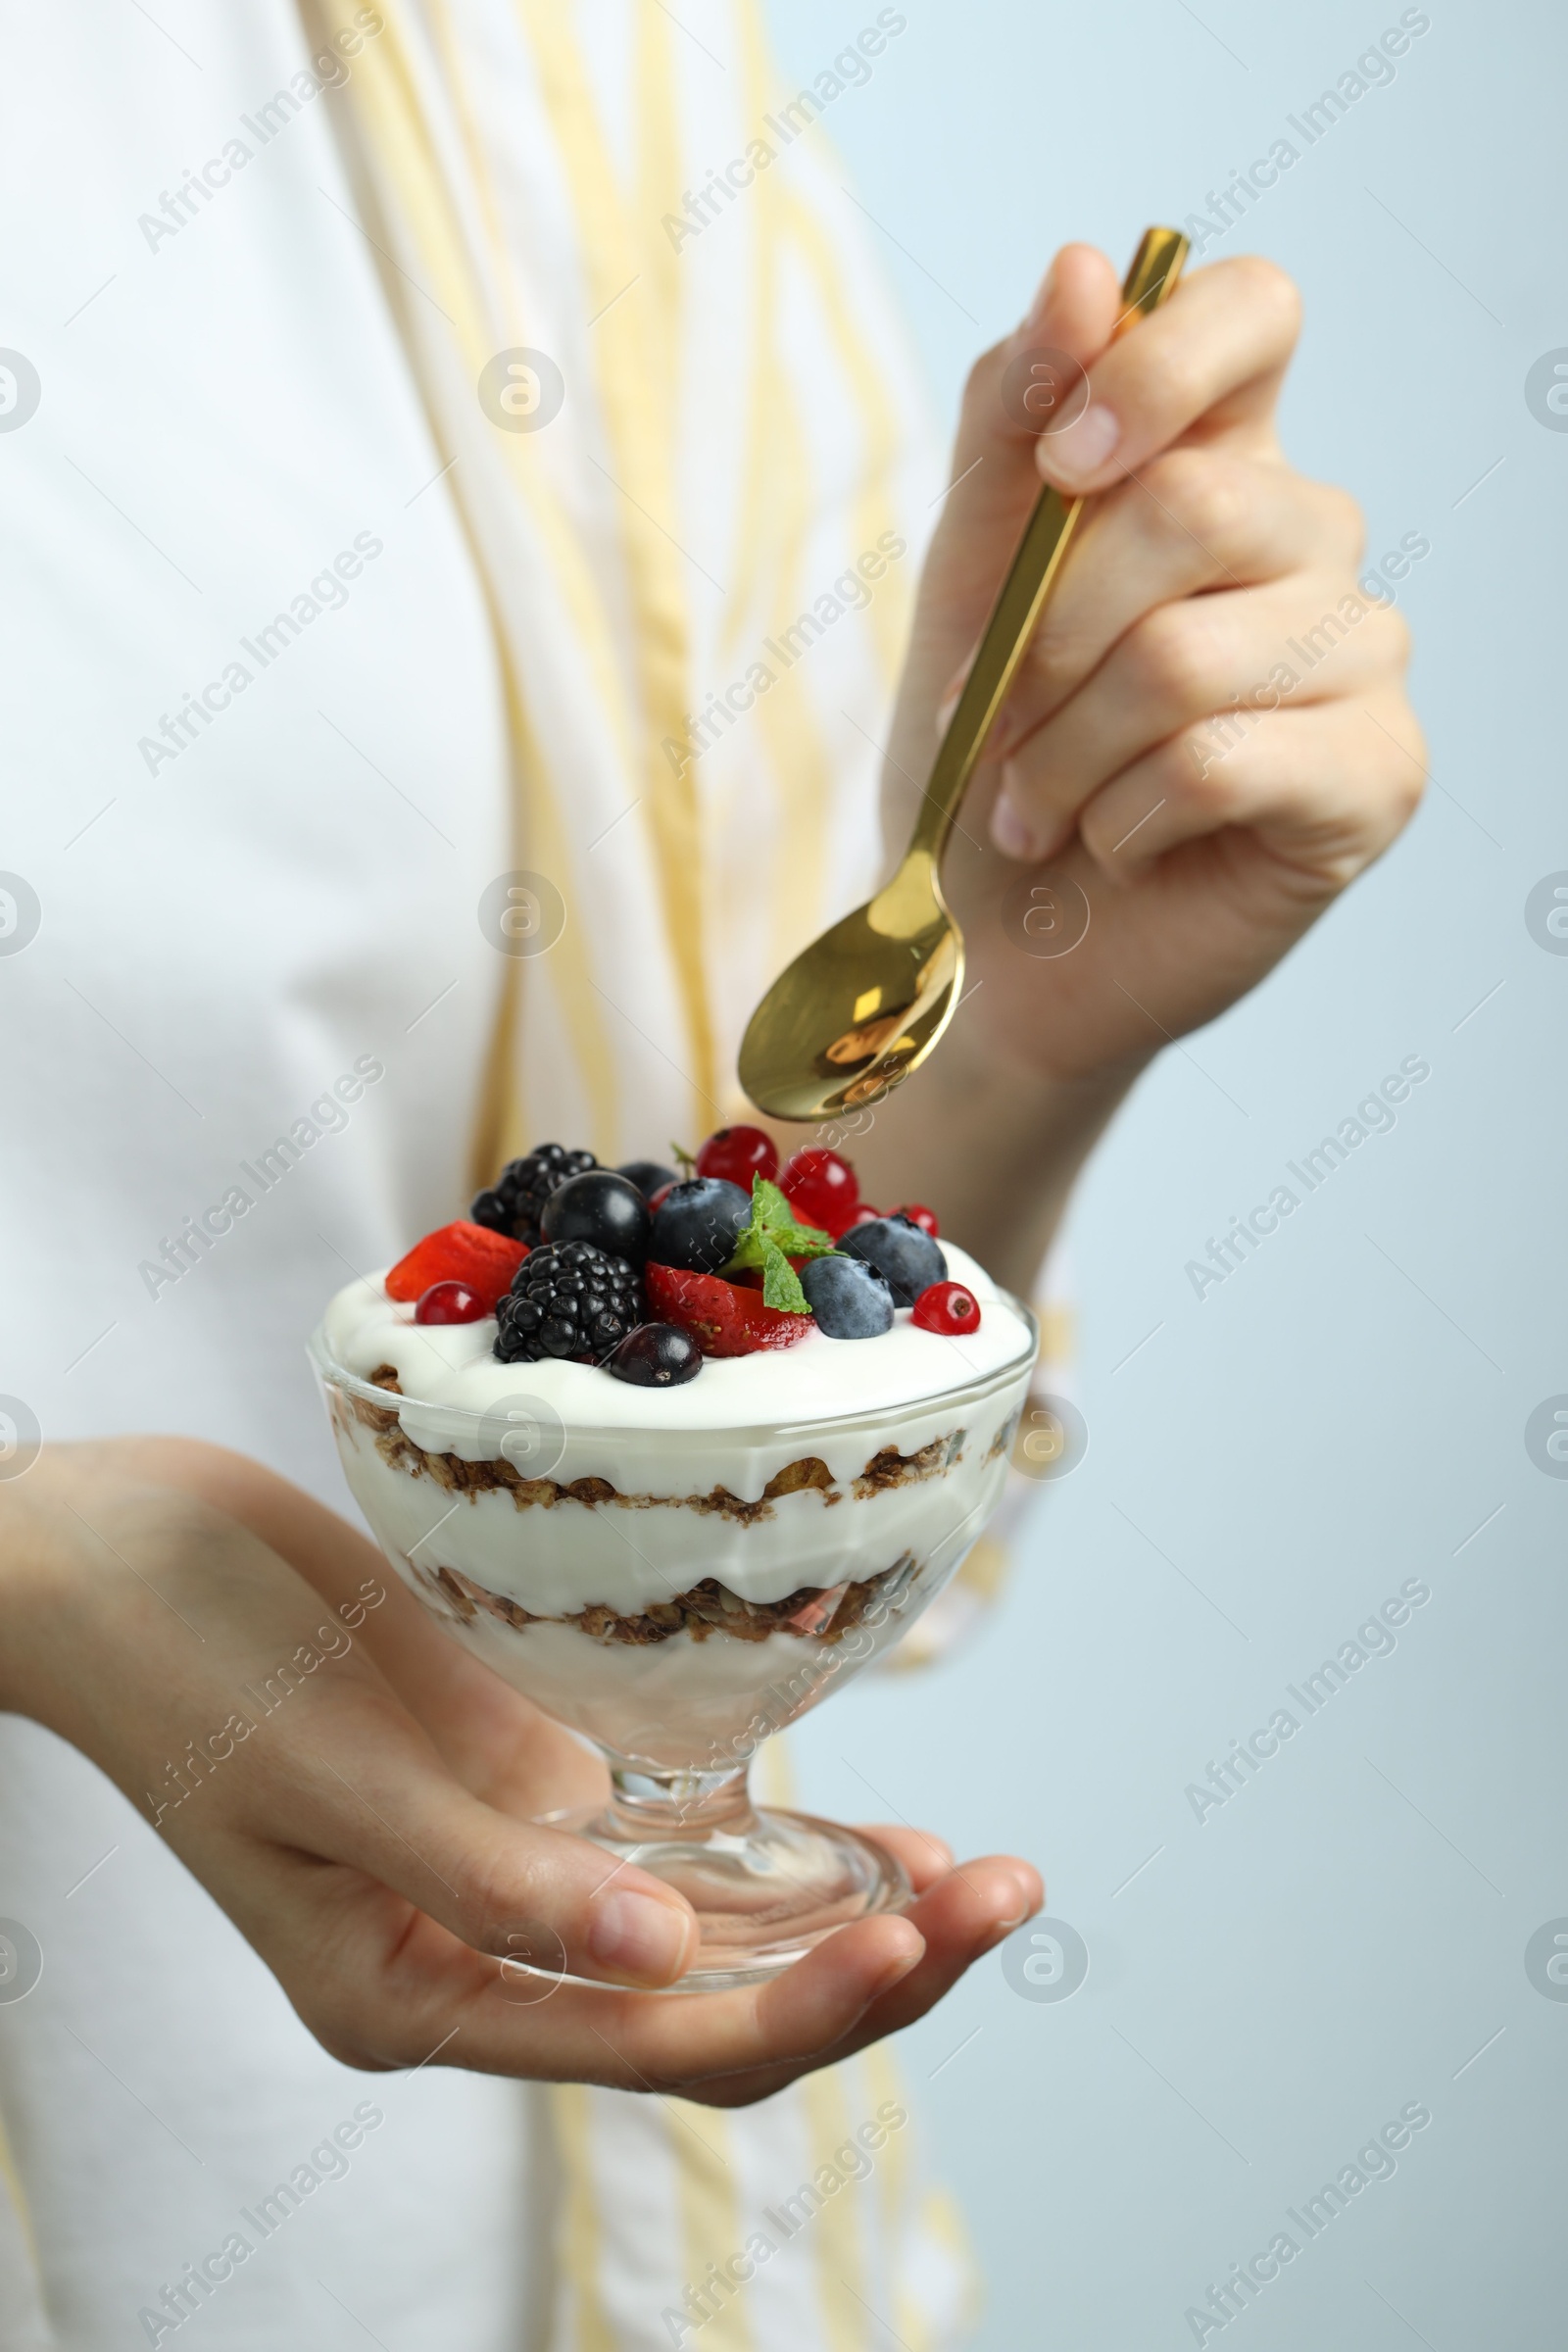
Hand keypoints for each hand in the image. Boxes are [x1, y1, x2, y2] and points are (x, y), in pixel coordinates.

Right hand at [2, 1442, 1038, 2105]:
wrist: (112, 1549)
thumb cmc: (179, 1659)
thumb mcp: (324, 1774)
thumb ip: (490, 1874)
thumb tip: (668, 1962)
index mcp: (412, 1996)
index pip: (642, 2042)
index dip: (788, 2003)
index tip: (910, 1940)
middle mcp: (483, 1954)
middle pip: (710, 2005)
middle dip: (866, 1964)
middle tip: (1007, 1896)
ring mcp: (514, 1866)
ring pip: (715, 1932)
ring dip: (849, 1911)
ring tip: (983, 1877)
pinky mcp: (529, 1775)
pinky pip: (678, 1836)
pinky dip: (779, 1839)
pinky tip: (872, 1821)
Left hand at [885, 243, 1423, 1086]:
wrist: (988, 946)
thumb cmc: (982, 762)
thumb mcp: (966, 583)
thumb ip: (1015, 426)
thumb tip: (1087, 269)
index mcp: (1221, 462)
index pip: (1254, 309)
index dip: (1155, 368)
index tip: (1058, 471)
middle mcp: (1310, 543)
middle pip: (1200, 503)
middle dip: (1049, 636)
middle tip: (992, 725)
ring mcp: (1360, 659)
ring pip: (1192, 654)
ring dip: (1064, 753)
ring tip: (1032, 812)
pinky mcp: (1376, 775)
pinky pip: (1224, 758)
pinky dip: (1123, 818)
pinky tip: (1112, 845)